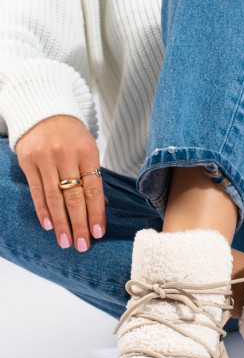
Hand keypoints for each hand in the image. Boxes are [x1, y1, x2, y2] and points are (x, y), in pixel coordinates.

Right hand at [15, 115, 107, 251]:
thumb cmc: (72, 136)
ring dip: (61, 223)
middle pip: (74, 196)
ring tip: (66, 241)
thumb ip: (94, 178)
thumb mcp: (88, 151)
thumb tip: (102, 208)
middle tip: (82, 245)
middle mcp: (66, 154)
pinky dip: (43, 210)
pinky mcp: (28, 161)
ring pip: (54, 197)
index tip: (98, 234)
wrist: (44, 112)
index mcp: (87, 152)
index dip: (96, 213)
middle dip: (79, 224)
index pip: (93, 189)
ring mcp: (45, 157)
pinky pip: (37, 191)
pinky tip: (49, 225)